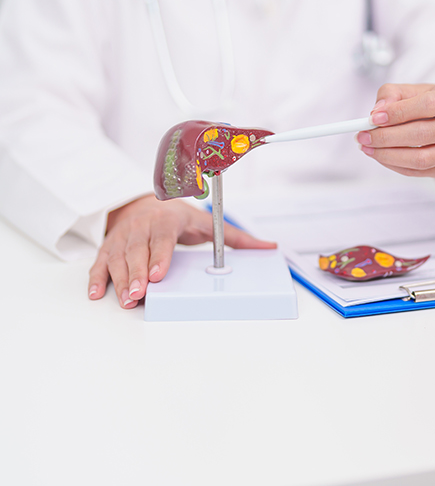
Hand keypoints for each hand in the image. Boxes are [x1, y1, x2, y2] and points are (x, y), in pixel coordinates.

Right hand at [88, 195, 275, 308]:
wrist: (142, 204)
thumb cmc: (177, 217)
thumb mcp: (207, 223)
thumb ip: (236, 238)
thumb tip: (269, 246)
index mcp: (167, 219)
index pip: (163, 237)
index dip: (160, 255)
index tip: (160, 273)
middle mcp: (142, 227)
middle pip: (138, 251)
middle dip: (138, 274)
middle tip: (140, 294)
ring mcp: (123, 237)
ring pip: (118, 259)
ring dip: (120, 280)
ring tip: (126, 300)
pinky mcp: (109, 247)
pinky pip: (100, 263)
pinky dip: (97, 278)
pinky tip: (98, 294)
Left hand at [356, 83, 434, 177]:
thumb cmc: (428, 101)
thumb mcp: (412, 90)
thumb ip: (392, 94)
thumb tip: (377, 112)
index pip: (428, 105)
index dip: (399, 113)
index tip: (373, 118)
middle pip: (423, 134)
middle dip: (387, 137)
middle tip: (363, 136)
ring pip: (421, 158)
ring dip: (389, 155)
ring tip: (367, 147)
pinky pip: (419, 171)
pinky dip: (395, 165)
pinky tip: (380, 156)